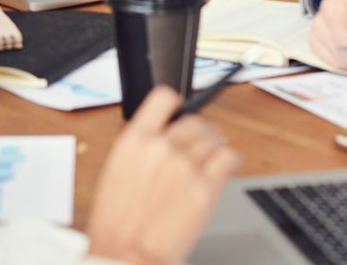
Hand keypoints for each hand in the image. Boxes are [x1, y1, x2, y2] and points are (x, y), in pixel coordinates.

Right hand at [87, 87, 239, 264]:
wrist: (126, 257)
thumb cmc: (117, 225)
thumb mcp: (117, 171)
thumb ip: (143, 147)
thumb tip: (165, 135)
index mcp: (134, 140)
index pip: (164, 98)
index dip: (177, 103)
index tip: (181, 112)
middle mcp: (162, 147)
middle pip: (195, 121)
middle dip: (200, 133)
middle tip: (200, 147)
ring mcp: (185, 166)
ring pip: (214, 139)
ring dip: (214, 148)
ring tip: (209, 162)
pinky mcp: (205, 188)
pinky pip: (228, 158)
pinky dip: (230, 161)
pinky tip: (225, 169)